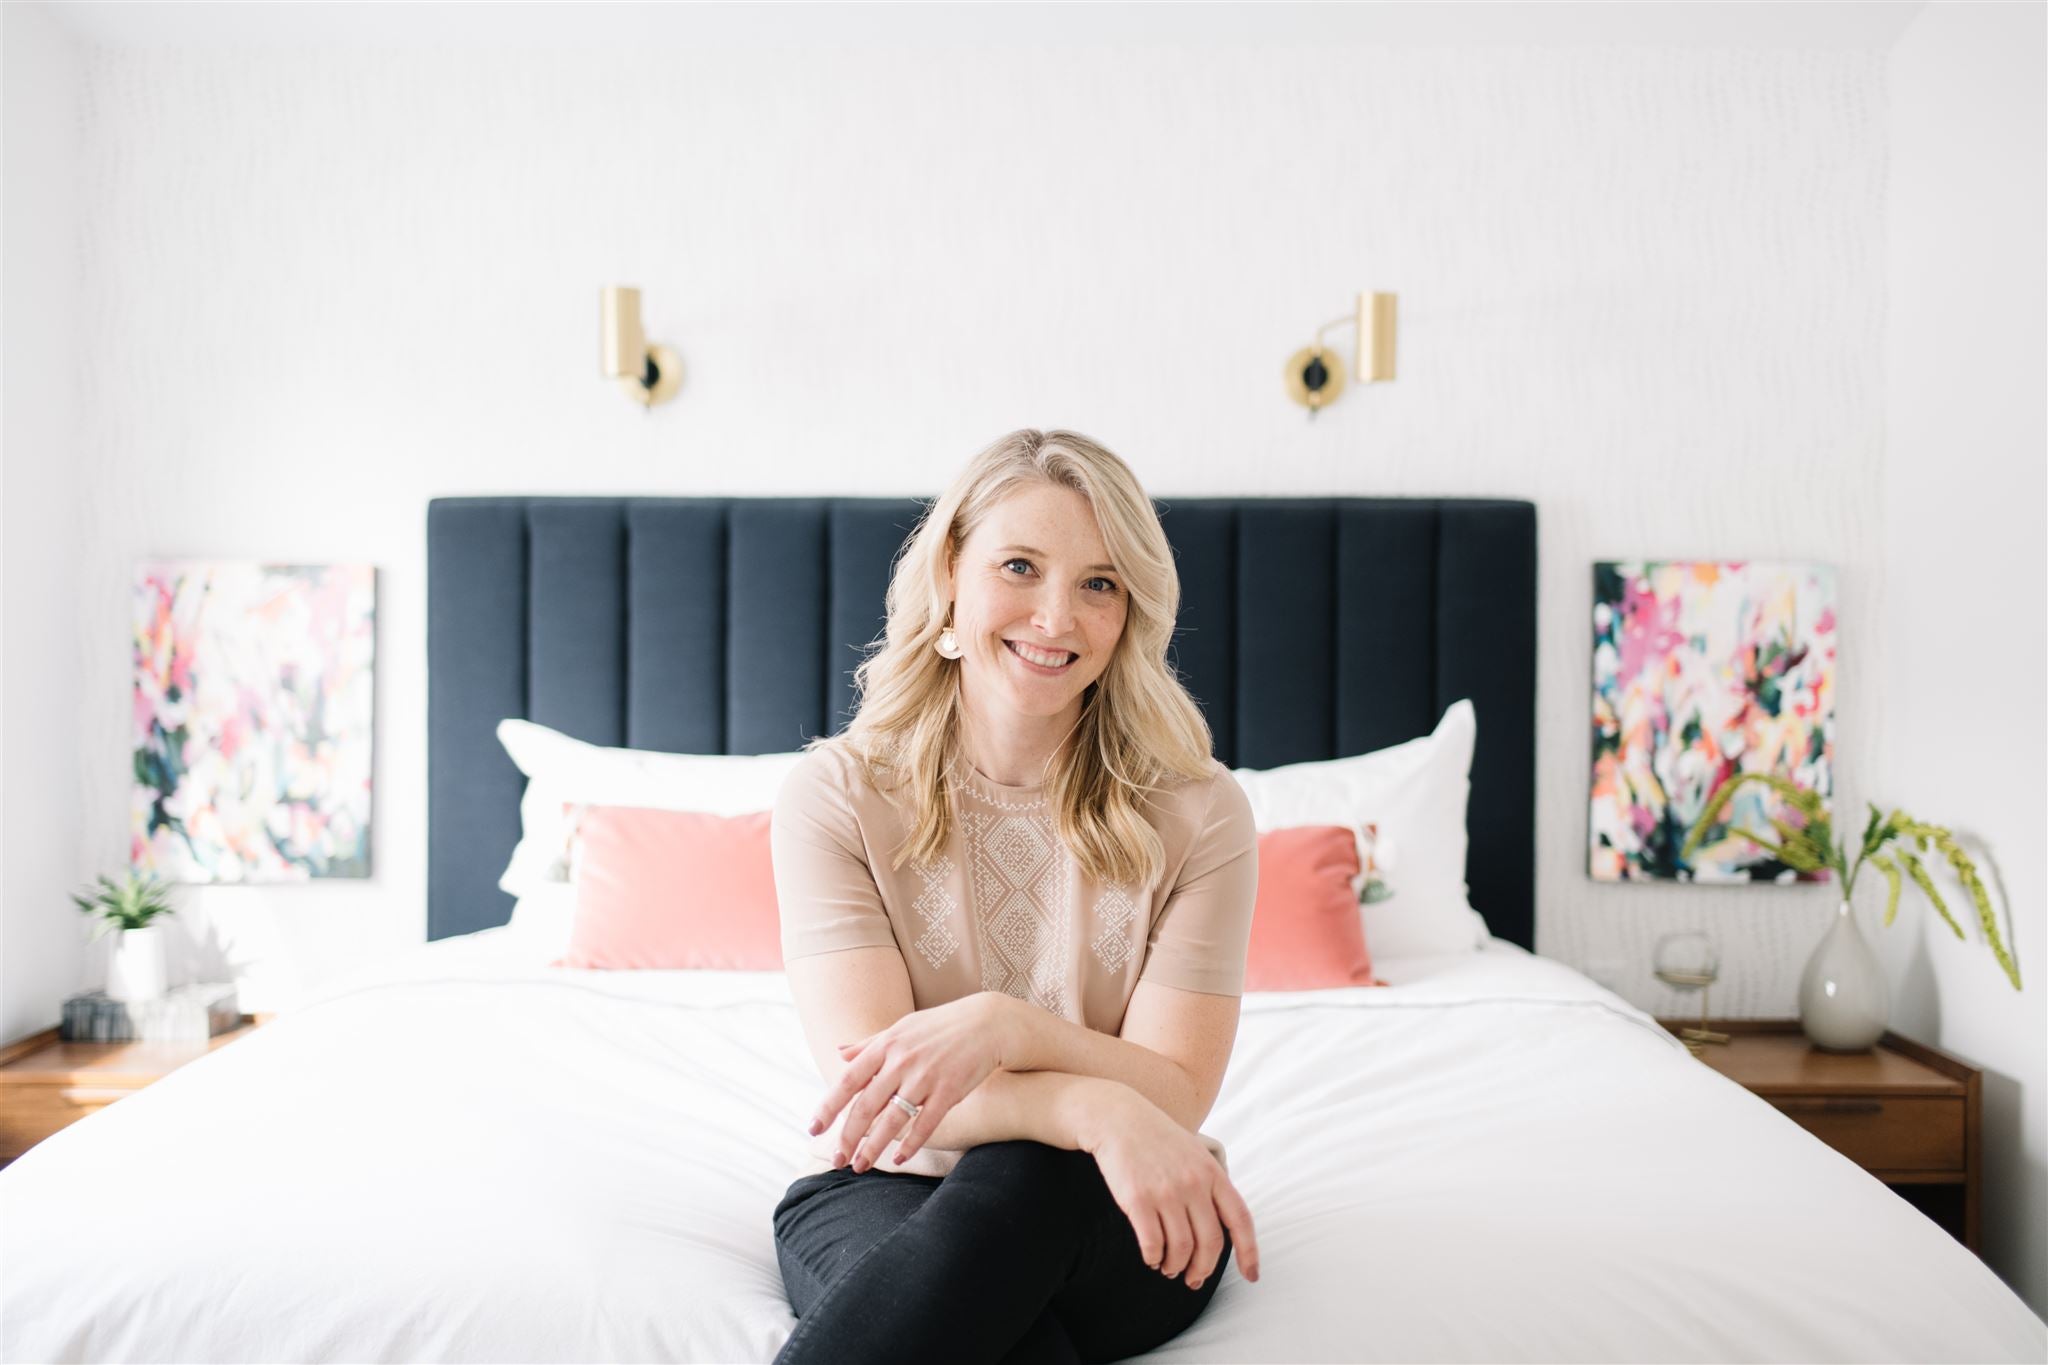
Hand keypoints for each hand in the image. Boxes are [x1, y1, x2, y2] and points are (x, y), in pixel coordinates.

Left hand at [811, 993, 1012, 1171]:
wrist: (988, 1023)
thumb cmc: (941, 1026)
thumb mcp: (902, 1028)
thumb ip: (870, 1043)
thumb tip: (840, 1052)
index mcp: (886, 1045)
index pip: (848, 1080)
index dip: (829, 1106)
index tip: (814, 1128)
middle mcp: (901, 1061)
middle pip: (866, 1105)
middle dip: (847, 1136)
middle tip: (837, 1159)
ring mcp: (926, 1076)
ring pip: (892, 1119)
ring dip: (873, 1147)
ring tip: (860, 1165)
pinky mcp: (949, 1090)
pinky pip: (925, 1123)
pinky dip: (911, 1143)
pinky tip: (899, 1158)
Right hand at [1082, 1089, 1260, 1291]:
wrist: (1118, 1119)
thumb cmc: (1158, 1140)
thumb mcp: (1195, 1153)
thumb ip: (1212, 1184)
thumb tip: (1223, 1226)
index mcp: (1212, 1173)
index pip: (1240, 1219)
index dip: (1249, 1252)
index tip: (1252, 1275)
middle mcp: (1193, 1183)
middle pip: (1210, 1242)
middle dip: (1204, 1269)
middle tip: (1194, 1279)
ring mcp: (1166, 1192)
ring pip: (1181, 1248)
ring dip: (1175, 1266)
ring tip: (1169, 1268)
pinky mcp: (1138, 1199)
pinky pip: (1152, 1244)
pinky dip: (1153, 1258)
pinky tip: (1151, 1257)